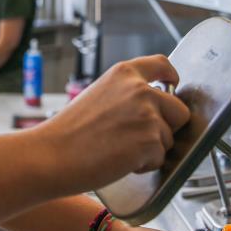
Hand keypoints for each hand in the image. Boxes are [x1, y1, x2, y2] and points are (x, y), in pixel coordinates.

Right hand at [34, 56, 189, 193]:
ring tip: (120, 150)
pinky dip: (144, 165)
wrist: (52, 155)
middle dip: (166, 127)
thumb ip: (127, 95)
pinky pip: (160, 157)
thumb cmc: (69, 132)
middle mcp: (140, 90)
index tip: (172, 87)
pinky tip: (120, 161)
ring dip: (151, 148)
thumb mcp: (99, 95)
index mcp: (125, 74)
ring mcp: (147, 115)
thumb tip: (152, 106)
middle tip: (138, 138)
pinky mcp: (150, 141)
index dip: (172, 78)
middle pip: (179, 109)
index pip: (162, 65)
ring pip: (169, 137)